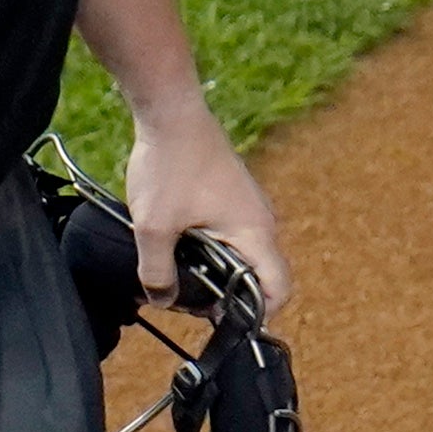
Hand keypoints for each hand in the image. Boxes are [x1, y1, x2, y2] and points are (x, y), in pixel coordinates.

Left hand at [125, 103, 288, 325]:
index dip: (258, 314)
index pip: (279, 289)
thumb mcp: (153, 228)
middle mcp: (262, 220)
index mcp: (254, 232)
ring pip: (243, 254)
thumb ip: (157, 272)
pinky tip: (179, 241)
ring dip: (217, 269)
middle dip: (229, 294)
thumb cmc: (170, 163)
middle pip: (260, 275)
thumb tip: (162, 300)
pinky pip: (232, 234)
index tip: (224, 320)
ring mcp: (249, 206)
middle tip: (190, 297)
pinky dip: (212, 247)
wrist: (170, 111)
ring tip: (180, 269)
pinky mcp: (233, 195)